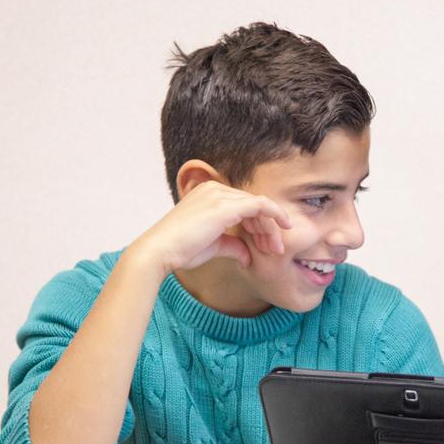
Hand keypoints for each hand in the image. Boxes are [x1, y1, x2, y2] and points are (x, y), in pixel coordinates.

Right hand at [130, 181, 291, 274]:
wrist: (159, 252)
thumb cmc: (181, 250)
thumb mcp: (213, 245)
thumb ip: (232, 244)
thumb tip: (247, 255)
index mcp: (208, 194)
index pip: (244, 206)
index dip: (260, 225)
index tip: (268, 246)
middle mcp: (214, 189)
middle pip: (253, 205)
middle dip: (268, 228)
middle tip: (276, 249)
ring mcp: (219, 195)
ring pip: (259, 206)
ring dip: (271, 228)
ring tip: (275, 249)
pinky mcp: (225, 205)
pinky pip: (260, 205)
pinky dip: (276, 215)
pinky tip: (284, 228)